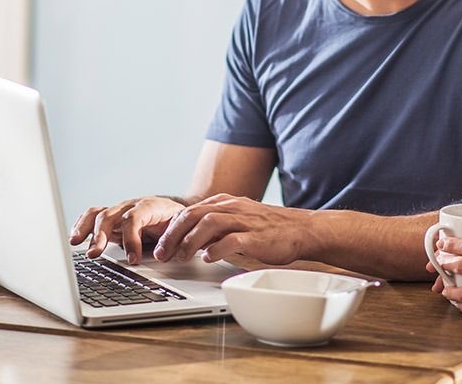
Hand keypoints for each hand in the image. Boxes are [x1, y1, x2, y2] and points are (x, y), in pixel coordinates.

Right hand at [70, 196, 184, 263]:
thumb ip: (172, 238)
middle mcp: (130, 206)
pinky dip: (81, 225)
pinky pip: (92, 216)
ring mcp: (119, 211)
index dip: (131, 239)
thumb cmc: (176, 220)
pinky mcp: (111, 219)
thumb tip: (163, 254)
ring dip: (86, 229)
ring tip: (75, 243)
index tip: (133, 259)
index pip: (134, 218)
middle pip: (110, 215)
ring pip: (98, 214)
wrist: (174, 211)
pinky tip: (75, 239)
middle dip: (100, 235)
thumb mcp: (180, 227)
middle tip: (94, 254)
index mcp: (149, 206)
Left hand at [152, 194, 312, 264]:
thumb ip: (216, 227)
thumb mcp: (238, 221)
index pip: (190, 211)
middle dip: (173, 235)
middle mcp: (233, 208)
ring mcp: (245, 220)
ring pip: (208, 224)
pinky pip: (232, 239)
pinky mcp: (256, 236)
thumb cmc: (268, 229)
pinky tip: (208, 258)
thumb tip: (190, 240)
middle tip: (162, 254)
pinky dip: (216, 248)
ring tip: (181, 258)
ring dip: (190, 242)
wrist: (300, 229)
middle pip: (194, 215)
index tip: (160, 246)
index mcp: (227, 203)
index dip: (171, 229)